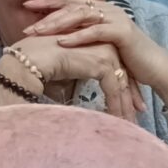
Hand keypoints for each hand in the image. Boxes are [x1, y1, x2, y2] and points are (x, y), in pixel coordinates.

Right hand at [0, 36, 140, 117]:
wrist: (31, 59)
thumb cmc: (43, 64)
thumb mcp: (69, 70)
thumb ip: (81, 76)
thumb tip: (86, 91)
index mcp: (98, 44)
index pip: (116, 69)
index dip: (123, 89)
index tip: (130, 106)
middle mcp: (105, 45)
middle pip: (123, 75)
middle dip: (130, 98)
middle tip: (137, 116)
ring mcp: (105, 52)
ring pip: (121, 83)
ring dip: (125, 105)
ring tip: (129, 123)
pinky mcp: (101, 62)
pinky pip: (114, 88)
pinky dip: (116, 105)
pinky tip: (118, 120)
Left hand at [26, 0, 167, 112]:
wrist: (156, 68)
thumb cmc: (128, 59)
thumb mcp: (102, 46)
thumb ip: (85, 38)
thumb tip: (60, 40)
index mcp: (101, 10)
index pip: (71, 0)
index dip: (49, 1)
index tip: (27, 5)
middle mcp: (108, 9)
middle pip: (72, 5)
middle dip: (48, 11)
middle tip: (27, 21)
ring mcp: (116, 18)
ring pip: (81, 15)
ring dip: (58, 22)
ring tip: (39, 31)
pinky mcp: (122, 32)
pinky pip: (96, 31)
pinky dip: (78, 36)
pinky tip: (62, 41)